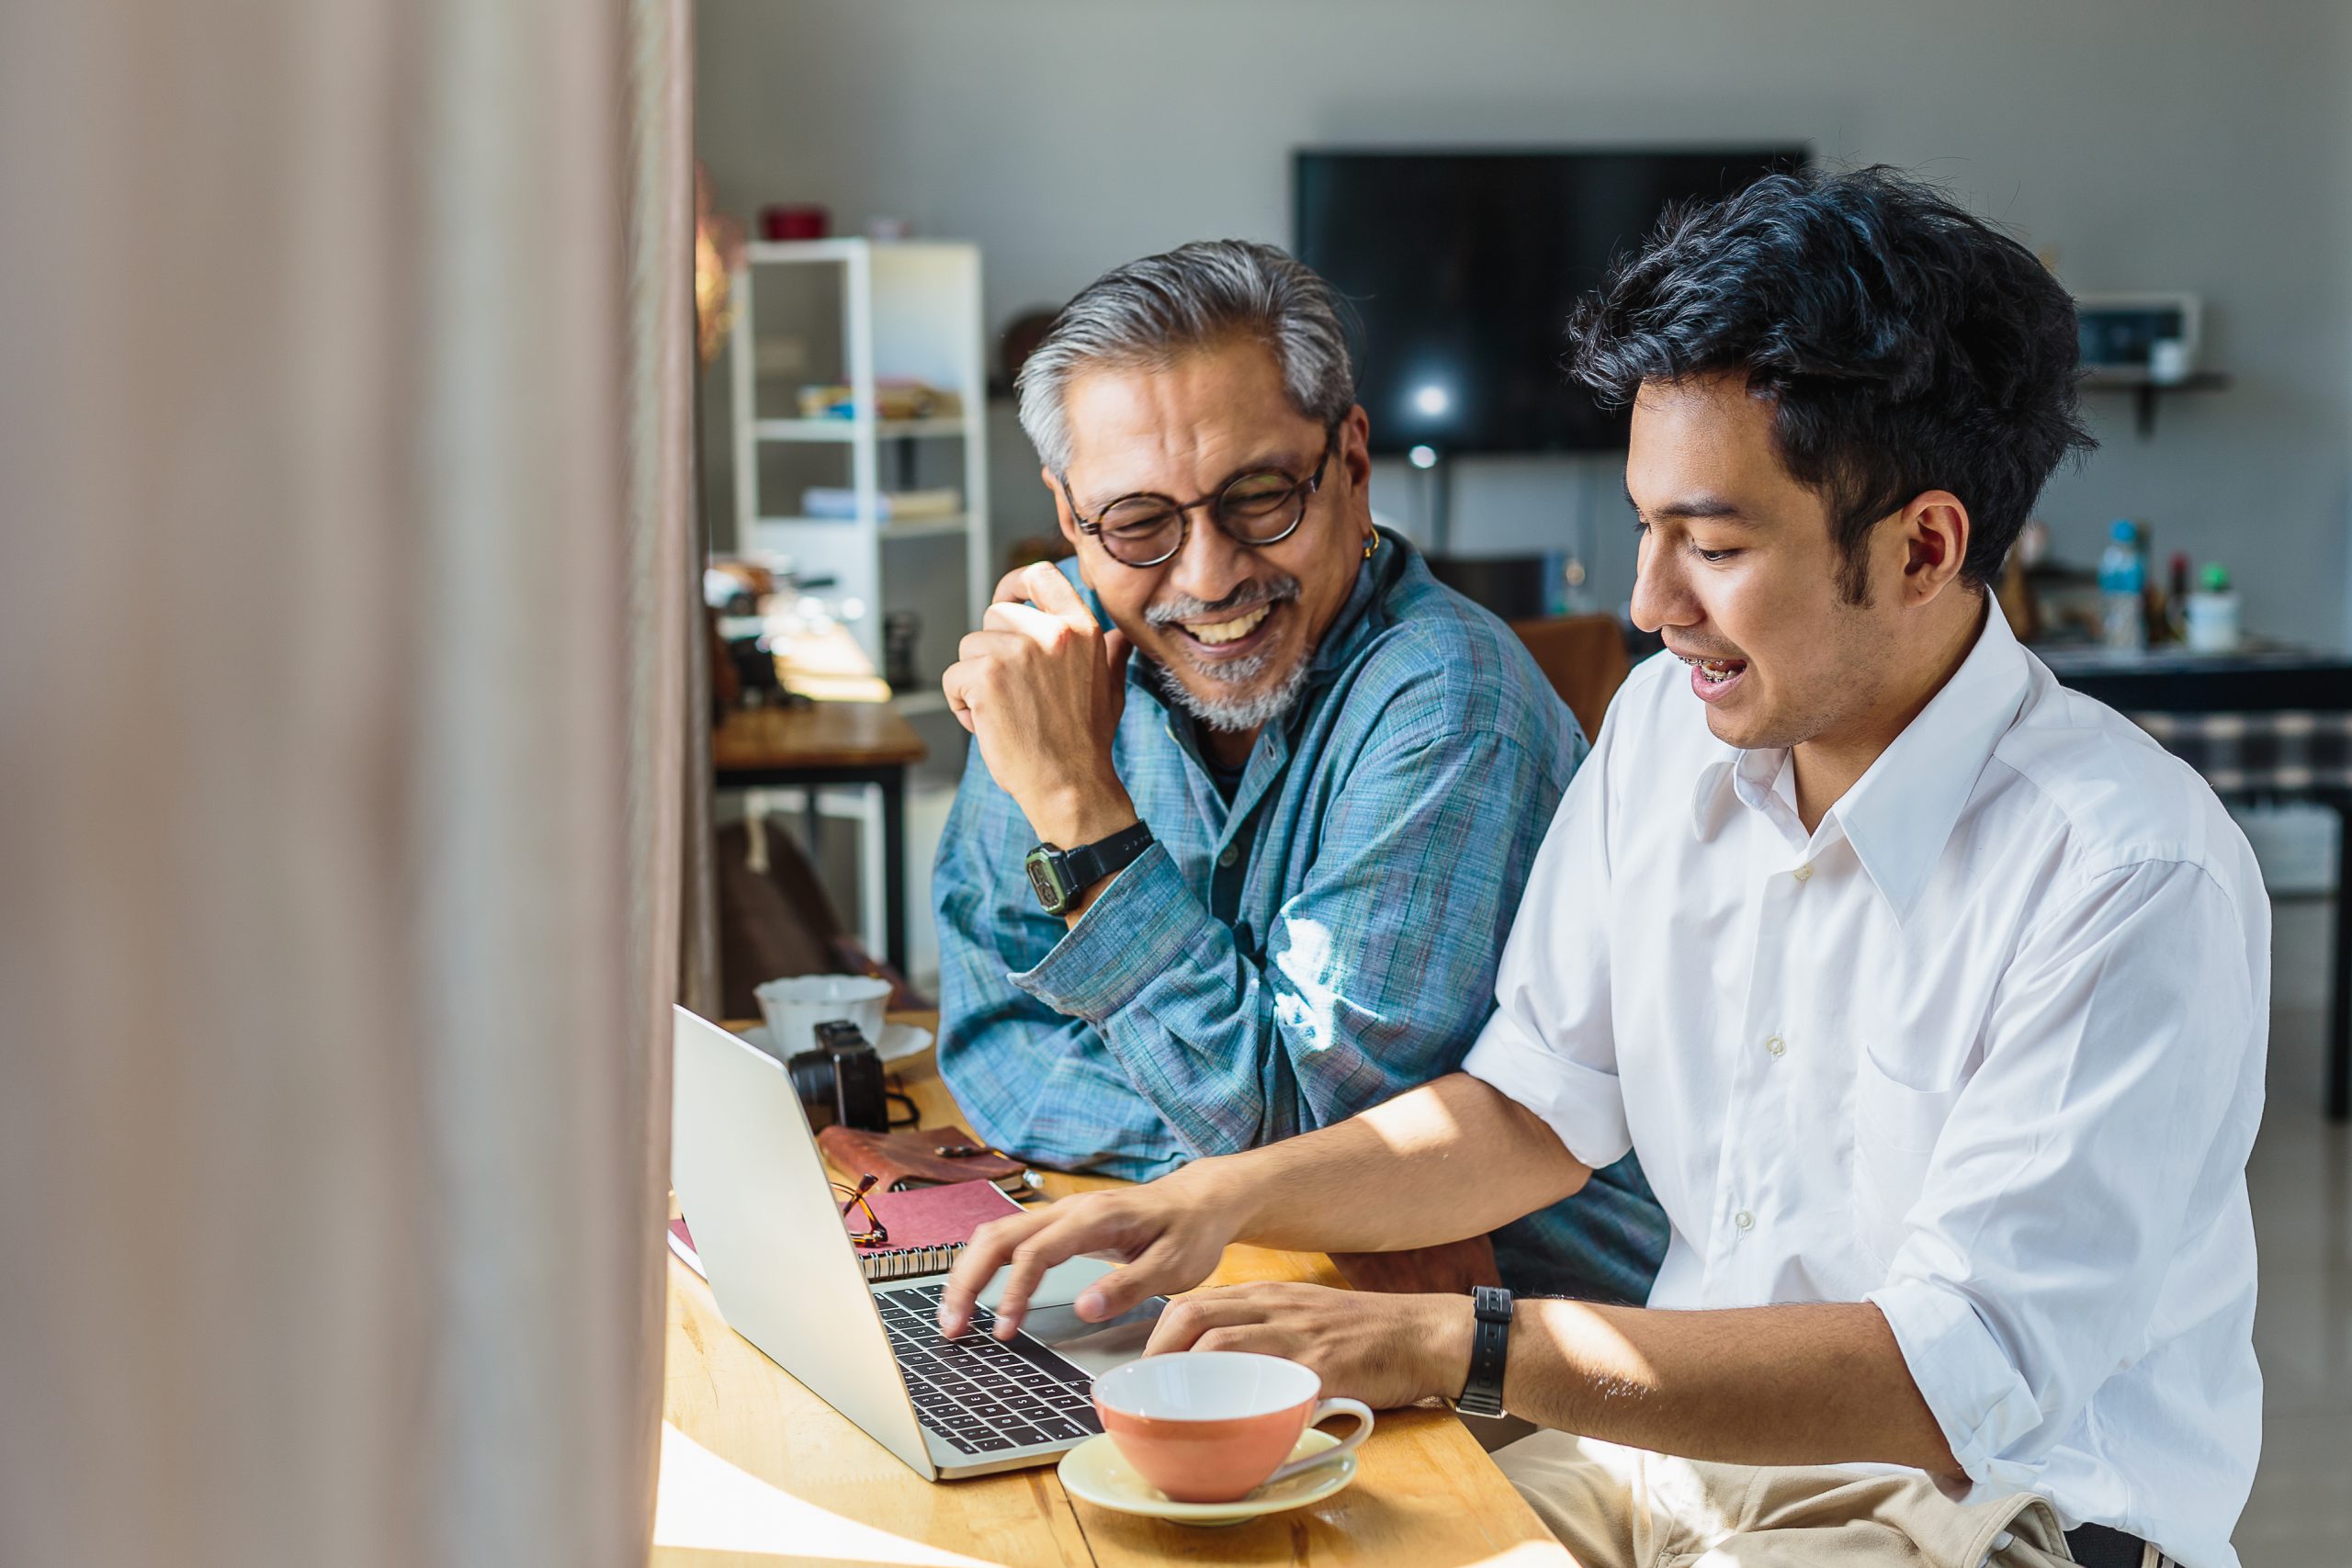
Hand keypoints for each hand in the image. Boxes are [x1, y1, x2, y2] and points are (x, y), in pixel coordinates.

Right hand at [936, 1174, 1239, 1340]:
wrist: (1199, 1200)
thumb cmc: (1189, 1231)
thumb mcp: (1174, 1265)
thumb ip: (1129, 1286)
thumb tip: (1085, 1308)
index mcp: (1094, 1218)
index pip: (1035, 1252)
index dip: (1013, 1291)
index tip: (1004, 1330)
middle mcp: (1068, 1210)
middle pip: (997, 1237)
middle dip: (967, 1281)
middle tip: (952, 1328)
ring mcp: (1060, 1215)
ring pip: (995, 1235)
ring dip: (968, 1273)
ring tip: (953, 1318)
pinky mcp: (1059, 1226)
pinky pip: (1008, 1240)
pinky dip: (983, 1266)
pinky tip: (976, 1295)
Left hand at [941, 562, 1136, 848]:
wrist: (1070, 785)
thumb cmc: (1087, 742)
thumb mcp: (1110, 689)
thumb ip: (1110, 655)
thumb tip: (1120, 637)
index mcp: (1081, 629)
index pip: (1042, 575)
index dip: (1015, 582)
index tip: (1007, 597)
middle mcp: (1050, 632)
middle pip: (995, 615)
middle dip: (993, 651)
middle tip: (1012, 691)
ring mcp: (1016, 651)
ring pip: (970, 647)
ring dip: (975, 680)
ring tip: (1002, 712)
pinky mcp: (985, 676)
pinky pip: (953, 678)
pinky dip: (960, 704)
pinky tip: (986, 726)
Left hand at [1143, 1283, 1475, 1411]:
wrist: (1422, 1334)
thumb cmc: (1365, 1333)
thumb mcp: (1305, 1315)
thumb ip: (1265, 1332)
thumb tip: (1219, 1368)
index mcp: (1267, 1295)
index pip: (1192, 1301)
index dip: (1158, 1335)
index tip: (1148, 1368)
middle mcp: (1274, 1307)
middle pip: (1190, 1314)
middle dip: (1157, 1353)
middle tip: (1150, 1389)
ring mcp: (1294, 1333)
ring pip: (1217, 1342)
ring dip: (1185, 1377)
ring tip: (1175, 1407)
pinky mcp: (1319, 1364)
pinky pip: (1266, 1377)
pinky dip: (1236, 1399)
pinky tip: (1227, 1420)